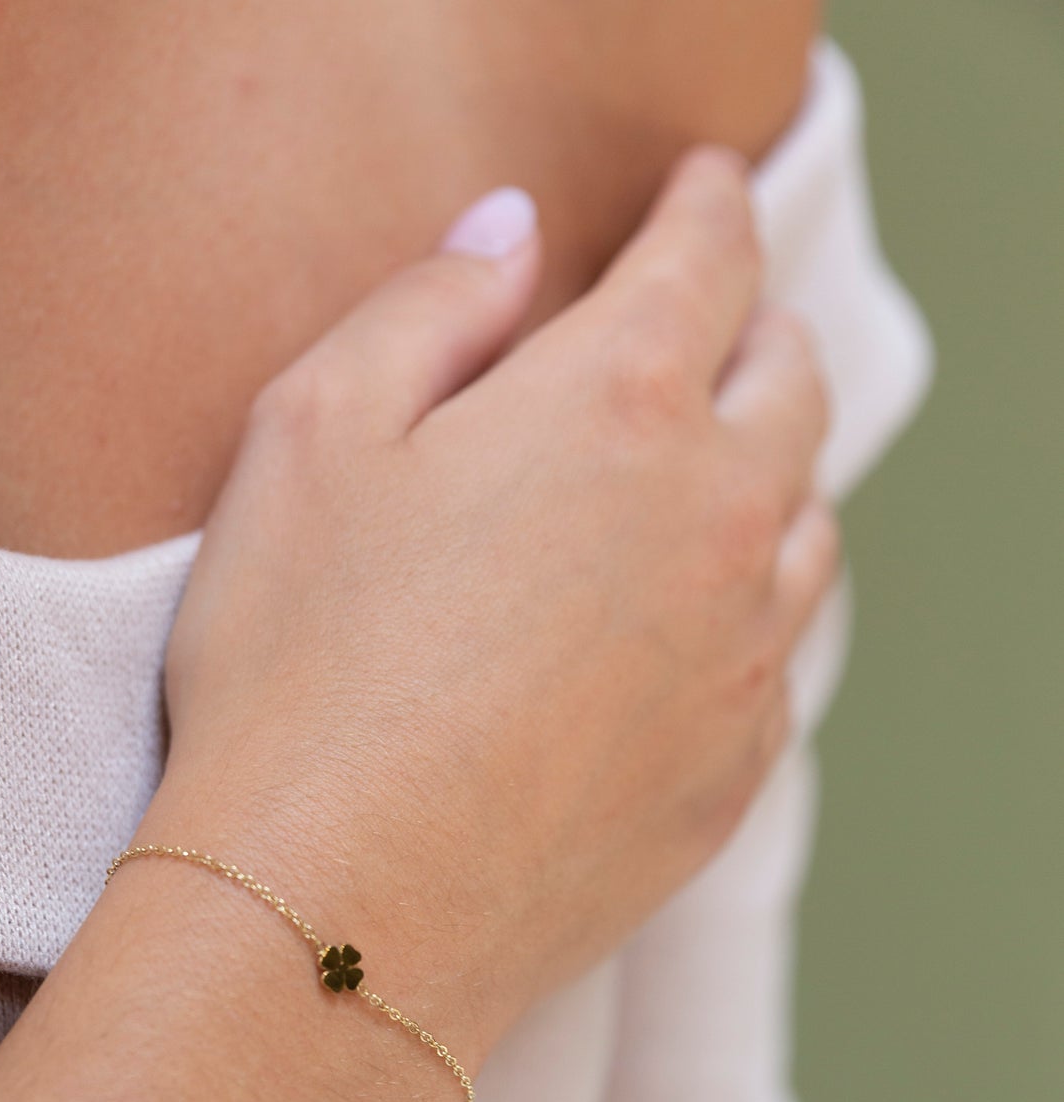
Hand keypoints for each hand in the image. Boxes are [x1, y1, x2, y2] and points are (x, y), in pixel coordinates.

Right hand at [149, 153, 835, 1068]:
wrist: (337, 913)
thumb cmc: (295, 671)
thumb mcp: (307, 437)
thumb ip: (428, 306)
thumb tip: (514, 233)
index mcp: (620, 404)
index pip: (709, 257)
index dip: (703, 203)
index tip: (697, 187)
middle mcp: (719, 518)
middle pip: (791, 380)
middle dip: (752, 331)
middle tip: (706, 326)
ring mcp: (742, 655)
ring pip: (806, 523)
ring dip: (766, 472)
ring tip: (706, 474)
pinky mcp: (732, 770)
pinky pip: (779, 654)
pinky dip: (751, 606)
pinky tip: (691, 621)